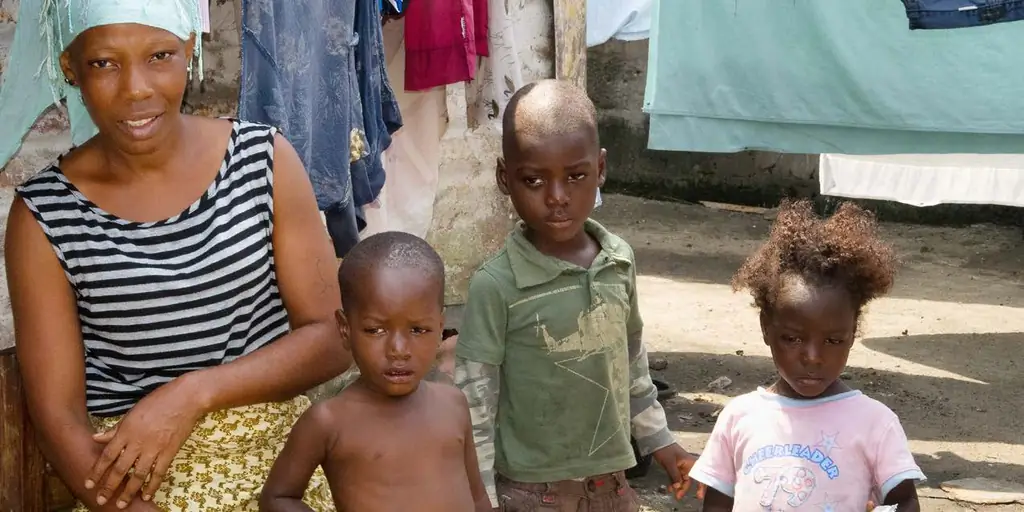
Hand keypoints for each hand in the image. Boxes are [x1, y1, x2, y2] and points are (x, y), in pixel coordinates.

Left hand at [85, 377, 205, 508]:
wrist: (185, 398)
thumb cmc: (158, 401)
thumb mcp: (132, 412)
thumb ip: (115, 429)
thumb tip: (96, 438)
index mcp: (126, 431)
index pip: (107, 455)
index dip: (96, 472)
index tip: (88, 485)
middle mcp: (137, 442)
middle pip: (119, 469)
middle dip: (109, 487)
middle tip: (102, 500)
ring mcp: (154, 448)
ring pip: (138, 475)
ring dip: (129, 491)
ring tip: (121, 504)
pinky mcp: (169, 452)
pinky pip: (158, 473)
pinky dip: (152, 486)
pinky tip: (146, 495)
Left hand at [651, 443, 706, 500]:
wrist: (657, 441)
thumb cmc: (666, 450)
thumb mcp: (670, 463)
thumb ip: (674, 476)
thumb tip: (678, 487)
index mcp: (691, 463)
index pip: (700, 476)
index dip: (701, 486)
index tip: (699, 496)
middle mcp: (688, 465)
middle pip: (689, 480)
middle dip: (684, 489)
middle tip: (678, 497)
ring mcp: (681, 466)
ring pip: (682, 480)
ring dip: (678, 487)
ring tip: (673, 494)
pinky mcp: (675, 467)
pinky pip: (676, 477)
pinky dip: (673, 483)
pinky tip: (670, 488)